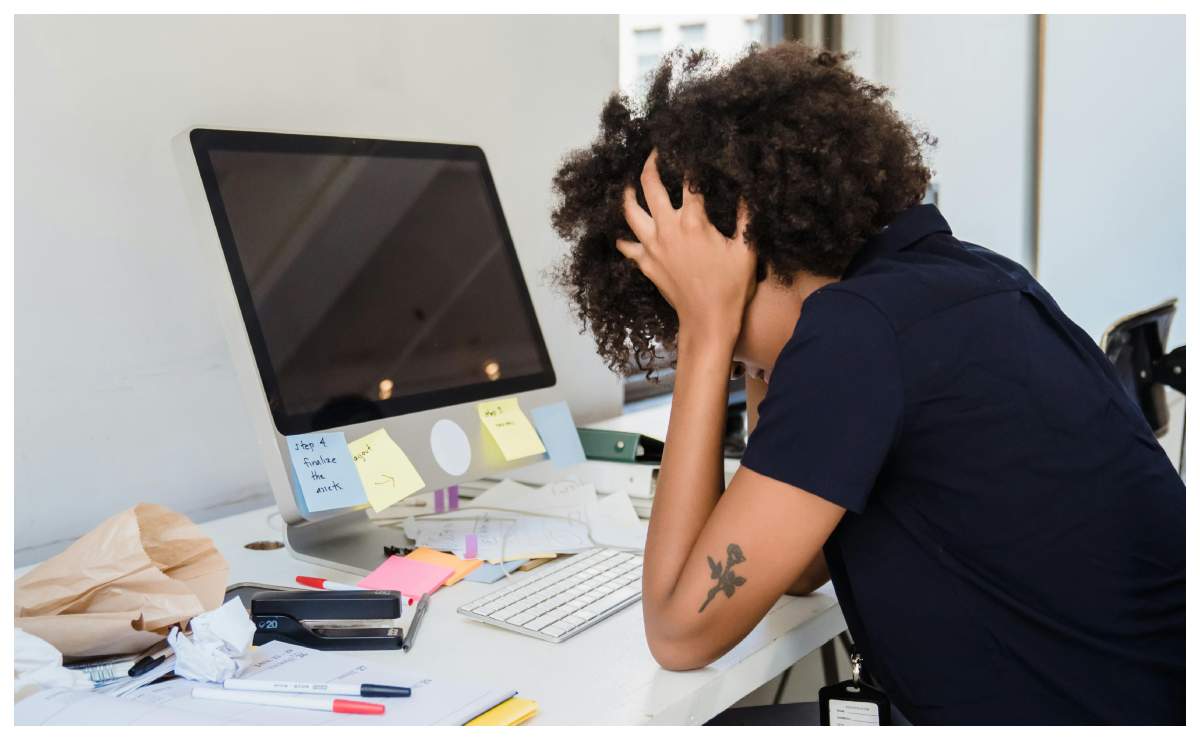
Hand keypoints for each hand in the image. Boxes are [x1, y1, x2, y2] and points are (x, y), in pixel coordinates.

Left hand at [617, 151, 755, 346]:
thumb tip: (749, 189)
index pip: (688, 180)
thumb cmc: (730, 288)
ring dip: (629, 194)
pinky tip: (624, 233)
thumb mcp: (747, 250)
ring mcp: (652, 247)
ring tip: (630, 184)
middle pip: (650, 186)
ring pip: (630, 212)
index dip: (688, 160)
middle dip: (650, 164)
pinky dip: (624, 238)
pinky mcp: (645, 264)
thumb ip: (747, 217)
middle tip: (654, 154)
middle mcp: (667, 229)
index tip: (687, 146)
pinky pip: (627, 246)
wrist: (707, 322)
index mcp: (694, 221)